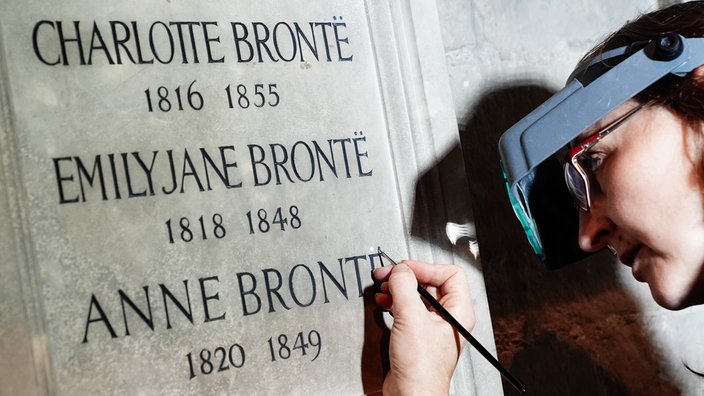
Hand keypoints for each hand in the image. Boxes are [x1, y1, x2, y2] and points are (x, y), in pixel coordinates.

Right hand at [373, 260, 474, 394]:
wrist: (411, 395)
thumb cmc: (421, 369)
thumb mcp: (410, 318)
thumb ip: (404, 287)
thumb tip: (399, 270)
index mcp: (458, 311)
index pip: (449, 274)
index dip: (425, 267)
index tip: (405, 268)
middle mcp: (448, 317)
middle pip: (430, 283)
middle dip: (407, 276)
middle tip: (387, 274)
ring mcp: (433, 326)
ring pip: (417, 295)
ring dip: (398, 288)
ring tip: (383, 287)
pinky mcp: (417, 334)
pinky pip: (408, 309)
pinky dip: (395, 301)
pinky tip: (384, 301)